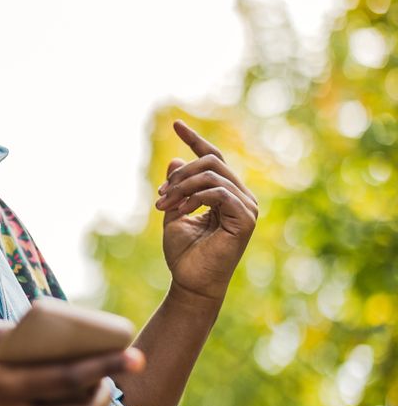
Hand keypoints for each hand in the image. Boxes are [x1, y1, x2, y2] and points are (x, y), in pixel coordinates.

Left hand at [154, 119, 258, 304]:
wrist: (190, 282)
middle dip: (180, 174)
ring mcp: (246, 207)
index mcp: (226, 194)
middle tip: (159, 195)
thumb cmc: (184, 253)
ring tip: (163, 205)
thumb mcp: (174, 211)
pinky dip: (194, 197)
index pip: (213, 159)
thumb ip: (177, 187)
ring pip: (213, 175)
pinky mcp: (245, 219)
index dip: (195, 140)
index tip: (175, 124)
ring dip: (182, 187)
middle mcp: (241, 197)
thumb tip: (176, 159)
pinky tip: (180, 211)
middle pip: (211, 162)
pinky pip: (219, 192)